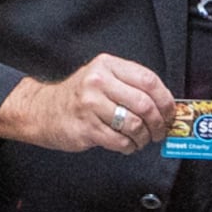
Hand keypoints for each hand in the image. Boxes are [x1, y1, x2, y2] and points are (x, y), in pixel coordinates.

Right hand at [0, 54, 176, 155]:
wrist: (42, 110)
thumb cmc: (78, 96)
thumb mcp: (102, 77)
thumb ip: (130, 85)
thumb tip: (164, 105)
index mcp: (107, 65)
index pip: (148, 80)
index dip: (165, 99)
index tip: (170, 112)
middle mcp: (98, 81)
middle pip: (144, 104)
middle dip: (158, 122)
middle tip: (160, 131)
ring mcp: (90, 105)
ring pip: (134, 125)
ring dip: (144, 138)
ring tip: (141, 140)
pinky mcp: (86, 128)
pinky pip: (119, 141)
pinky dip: (129, 146)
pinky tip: (127, 144)